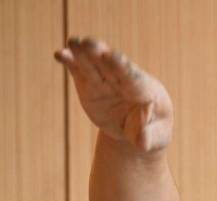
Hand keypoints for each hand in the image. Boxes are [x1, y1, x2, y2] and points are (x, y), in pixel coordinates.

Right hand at [54, 36, 172, 152]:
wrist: (138, 128)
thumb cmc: (153, 131)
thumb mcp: (156, 138)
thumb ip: (148, 137)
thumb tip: (142, 142)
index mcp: (145, 90)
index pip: (133, 77)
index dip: (122, 66)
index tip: (111, 56)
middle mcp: (124, 81)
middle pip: (110, 66)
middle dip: (99, 54)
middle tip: (89, 43)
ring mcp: (106, 82)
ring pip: (93, 65)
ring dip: (82, 54)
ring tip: (72, 43)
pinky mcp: (90, 84)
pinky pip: (79, 71)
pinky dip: (70, 63)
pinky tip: (59, 55)